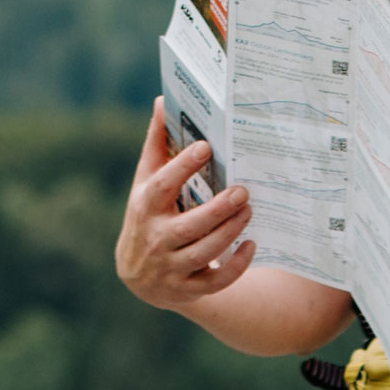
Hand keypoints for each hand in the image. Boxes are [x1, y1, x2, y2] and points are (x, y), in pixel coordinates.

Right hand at [115, 98, 255, 308]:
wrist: (138, 275)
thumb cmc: (149, 214)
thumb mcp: (146, 181)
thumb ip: (157, 144)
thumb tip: (163, 100)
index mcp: (144, 206)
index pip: (162, 185)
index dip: (183, 166)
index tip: (207, 146)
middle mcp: (155, 239)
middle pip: (189, 225)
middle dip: (219, 208)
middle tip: (243, 190)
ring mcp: (170, 267)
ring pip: (205, 252)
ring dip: (231, 231)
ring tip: (250, 209)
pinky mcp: (187, 289)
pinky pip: (215, 281)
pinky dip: (236, 265)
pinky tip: (251, 244)